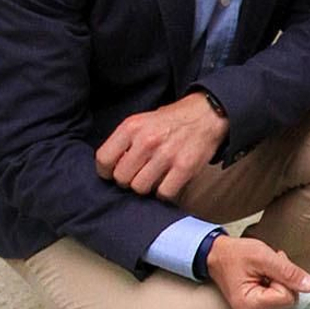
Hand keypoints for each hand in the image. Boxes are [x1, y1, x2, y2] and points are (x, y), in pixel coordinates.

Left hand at [95, 93, 228, 199]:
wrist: (206, 115)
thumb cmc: (170, 122)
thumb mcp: (141, 122)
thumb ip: (124, 143)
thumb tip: (110, 169)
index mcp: (131, 127)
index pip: (103, 160)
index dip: (107, 171)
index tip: (115, 172)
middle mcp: (146, 140)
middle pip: (121, 178)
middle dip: (128, 181)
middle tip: (138, 175)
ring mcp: (166, 155)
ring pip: (140, 188)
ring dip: (146, 187)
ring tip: (154, 178)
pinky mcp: (184, 168)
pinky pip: (163, 193)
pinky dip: (164, 193)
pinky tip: (167, 182)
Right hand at [204, 234, 309, 308]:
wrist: (217, 256)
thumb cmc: (235, 254)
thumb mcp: (263, 256)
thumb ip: (288, 272)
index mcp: (250, 306)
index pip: (288, 297)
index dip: (284, 279)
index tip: (270, 267)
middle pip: (288, 301)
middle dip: (283, 281)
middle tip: (267, 268)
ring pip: (285, 302)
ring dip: (280, 283)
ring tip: (263, 273)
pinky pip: (278, 303)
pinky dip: (275, 289)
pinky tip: (263, 281)